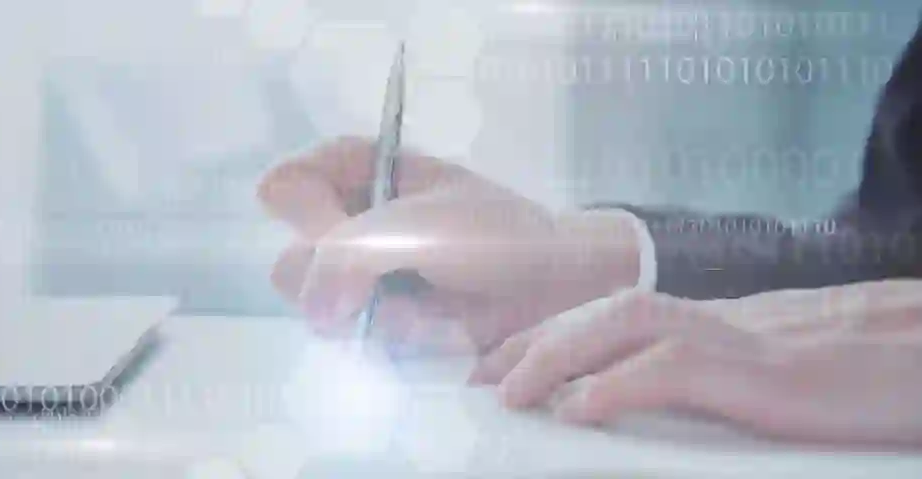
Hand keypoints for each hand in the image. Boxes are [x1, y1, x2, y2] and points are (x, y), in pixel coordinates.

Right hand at [256, 137, 642, 352]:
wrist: (551, 282)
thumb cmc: (494, 233)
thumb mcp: (420, 226)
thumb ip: (349, 255)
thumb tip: (314, 310)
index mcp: (354, 168)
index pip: (284, 189)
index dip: (312, 221)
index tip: (351, 236)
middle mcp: (346, 219)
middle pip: (291, 263)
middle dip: (344, 286)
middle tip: (390, 285)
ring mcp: (358, 272)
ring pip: (319, 312)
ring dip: (377, 319)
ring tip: (430, 309)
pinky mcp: (376, 316)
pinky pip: (354, 341)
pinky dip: (396, 342)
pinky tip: (436, 328)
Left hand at [470, 287, 921, 448]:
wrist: (911, 360)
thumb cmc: (837, 378)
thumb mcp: (750, 381)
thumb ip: (688, 383)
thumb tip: (614, 404)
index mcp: (702, 325)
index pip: (604, 318)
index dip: (543, 337)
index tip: (494, 367)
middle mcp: (708, 320)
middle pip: (600, 312)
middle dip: (532, 342)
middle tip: (481, 381)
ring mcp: (733, 338)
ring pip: (623, 323)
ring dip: (559, 353)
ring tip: (512, 392)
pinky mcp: (759, 370)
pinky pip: (673, 367)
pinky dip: (618, 383)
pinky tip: (579, 409)